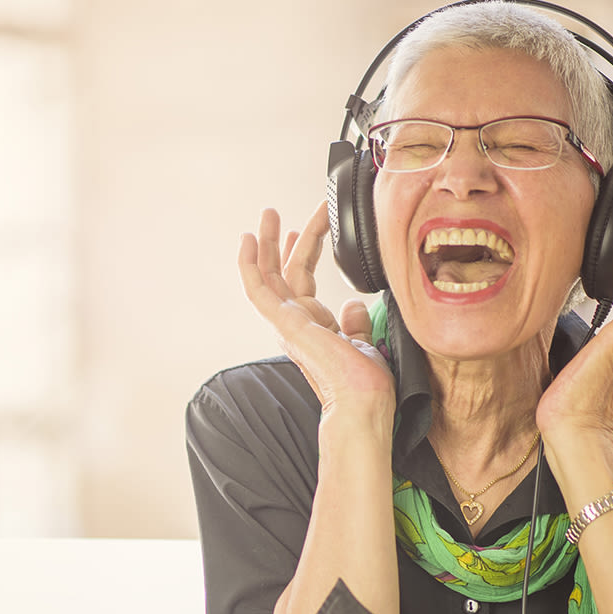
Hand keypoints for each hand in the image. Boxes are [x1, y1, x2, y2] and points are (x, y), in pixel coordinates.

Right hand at [238, 203, 394, 419]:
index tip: (307, 226)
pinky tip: (247, 241)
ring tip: (265, 215)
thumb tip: (354, 303)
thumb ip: (355, 323)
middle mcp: (297, 324)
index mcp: (315, 327)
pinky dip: (249, 264)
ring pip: (268, 275)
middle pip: (283, 272)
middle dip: (281, 239)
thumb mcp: (365, 342)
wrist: (363, 401)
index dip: (306, 250)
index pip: (303, 281)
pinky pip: (258, 289)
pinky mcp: (283, 323)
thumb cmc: (365, 383)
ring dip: (264, 243)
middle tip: (275, 212)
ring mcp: (288, 324)